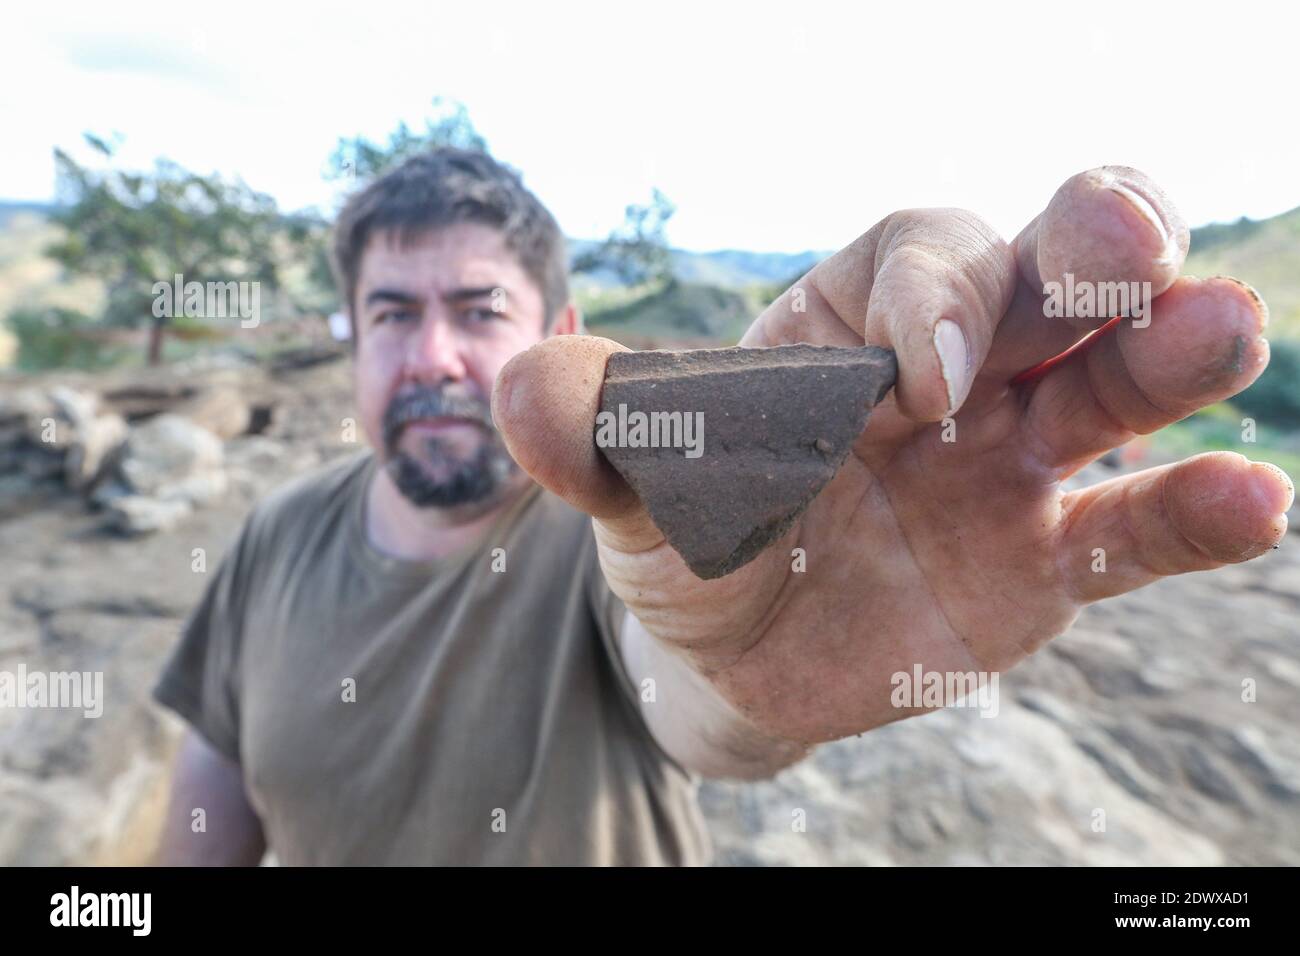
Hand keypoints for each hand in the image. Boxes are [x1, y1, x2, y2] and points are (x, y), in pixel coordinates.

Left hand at [492, 166, 1293, 746]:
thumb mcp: (639, 487)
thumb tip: (511, 388)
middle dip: (1087, 249)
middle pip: (1041, 274)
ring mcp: (1011, 462)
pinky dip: (1189, 512)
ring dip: (1170, 355)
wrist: (734, 652)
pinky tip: (1251, 504)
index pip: (917, 259)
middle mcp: (951, 369)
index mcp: (850, 323)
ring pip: (1109, 384)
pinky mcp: (1048, 556)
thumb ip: (598, 439)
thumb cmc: (692, 540)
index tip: (932, 382)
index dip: (939, 301)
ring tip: (1224, 336)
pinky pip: (1129, 526)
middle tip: (1130, 250)